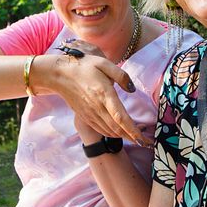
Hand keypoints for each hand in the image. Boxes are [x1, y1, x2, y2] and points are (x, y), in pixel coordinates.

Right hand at [38, 39, 152, 146]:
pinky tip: (119, 133)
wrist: (60, 75)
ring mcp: (90, 114)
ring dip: (123, 136)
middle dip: (132, 137)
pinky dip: (112, 134)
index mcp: (104, 94)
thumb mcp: (104, 63)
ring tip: (136, 139)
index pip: (121, 117)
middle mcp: (98, 108)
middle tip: (146, 142)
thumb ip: (121, 76)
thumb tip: (132, 90)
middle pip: (117, 128)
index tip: (143, 139)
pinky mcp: (85, 116)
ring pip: (110, 131)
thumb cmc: (83, 66)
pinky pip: (101, 129)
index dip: (133, 130)